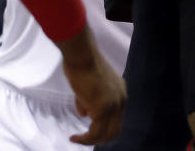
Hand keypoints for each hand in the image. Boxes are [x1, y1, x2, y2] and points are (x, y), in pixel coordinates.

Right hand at [59, 26, 126, 144]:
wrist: (82, 55)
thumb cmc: (83, 65)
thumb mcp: (91, 85)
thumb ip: (90, 101)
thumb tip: (85, 114)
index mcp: (120, 92)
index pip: (117, 119)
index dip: (104, 128)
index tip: (89, 131)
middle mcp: (121, 100)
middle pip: (114, 131)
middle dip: (98, 138)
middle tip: (84, 139)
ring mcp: (113, 105)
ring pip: (104, 135)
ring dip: (89, 140)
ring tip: (76, 138)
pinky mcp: (102, 110)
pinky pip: (94, 133)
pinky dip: (83, 139)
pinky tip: (73, 137)